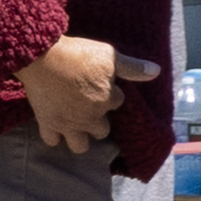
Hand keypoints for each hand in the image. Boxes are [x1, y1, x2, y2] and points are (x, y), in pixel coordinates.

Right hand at [13, 35, 123, 157]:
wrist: (44, 57)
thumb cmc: (78, 54)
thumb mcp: (110, 56)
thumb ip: (132, 67)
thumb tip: (156, 71)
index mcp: (107, 100)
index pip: (116, 103)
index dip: (110, 95)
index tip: (101, 87)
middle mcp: (90, 117)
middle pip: (101, 131)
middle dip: (98, 123)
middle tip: (89, 109)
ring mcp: (68, 123)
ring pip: (80, 146)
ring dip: (80, 137)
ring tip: (76, 125)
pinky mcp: (47, 123)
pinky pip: (52, 140)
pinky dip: (53, 135)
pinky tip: (54, 125)